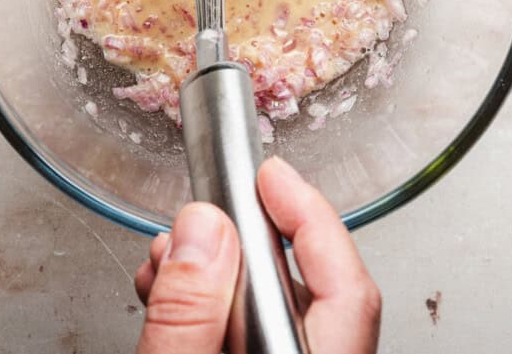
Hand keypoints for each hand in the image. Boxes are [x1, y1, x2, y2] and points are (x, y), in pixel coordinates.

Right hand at [133, 156, 380, 353]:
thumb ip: (189, 314)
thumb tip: (203, 229)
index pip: (346, 285)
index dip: (310, 216)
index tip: (272, 174)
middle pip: (305, 288)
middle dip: (243, 240)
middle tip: (203, 212)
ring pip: (269, 311)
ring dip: (214, 275)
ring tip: (166, 260)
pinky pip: (245, 337)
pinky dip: (208, 307)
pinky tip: (169, 296)